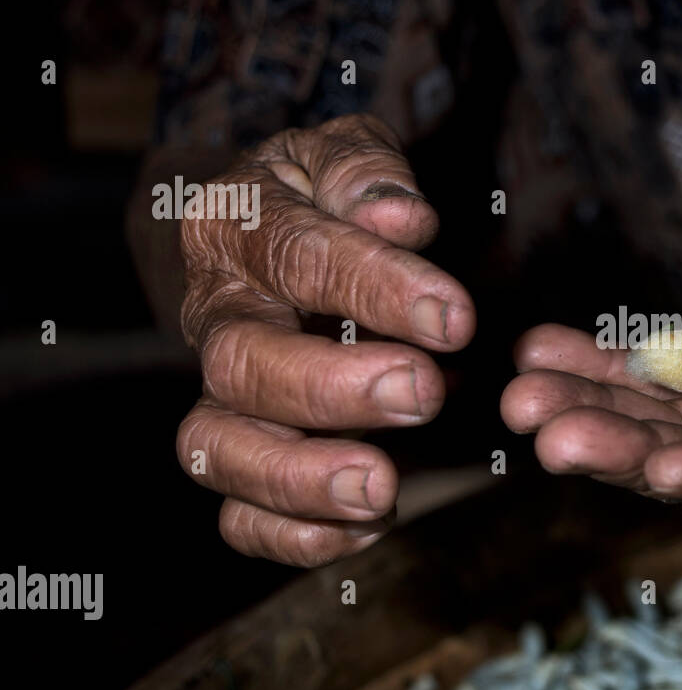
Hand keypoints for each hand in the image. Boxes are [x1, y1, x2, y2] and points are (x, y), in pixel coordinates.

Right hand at [174, 114, 474, 565]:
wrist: (255, 234)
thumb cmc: (317, 196)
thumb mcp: (340, 153)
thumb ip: (368, 173)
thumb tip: (403, 217)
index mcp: (240, 230)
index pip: (299, 256)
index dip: (377, 290)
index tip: (455, 318)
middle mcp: (217, 316)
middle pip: (243, 365)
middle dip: (333, 389)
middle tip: (423, 394)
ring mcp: (218, 393)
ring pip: (217, 449)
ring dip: (298, 479)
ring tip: (382, 489)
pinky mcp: (238, 452)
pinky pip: (232, 512)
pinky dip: (288, 536)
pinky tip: (365, 529)